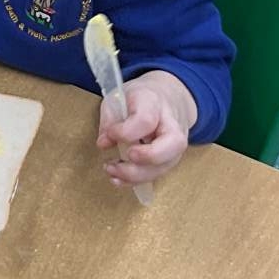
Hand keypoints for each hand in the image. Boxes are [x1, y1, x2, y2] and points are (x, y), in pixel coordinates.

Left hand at [97, 69, 195, 183]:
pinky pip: (156, 174)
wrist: (164, 99)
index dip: (126, 132)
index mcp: (154, 102)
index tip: (110, 134)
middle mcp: (172, 124)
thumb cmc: (137, 99)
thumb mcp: (117, 98)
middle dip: (148, 156)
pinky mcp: (169, 160)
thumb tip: (104, 143)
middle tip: (126, 156)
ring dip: (136, 174)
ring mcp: (174, 145)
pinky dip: (136, 180)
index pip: (146, 120)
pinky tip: (118, 178)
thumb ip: (109, 120)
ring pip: (165, 165)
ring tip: (112, 169)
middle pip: (173, 143)